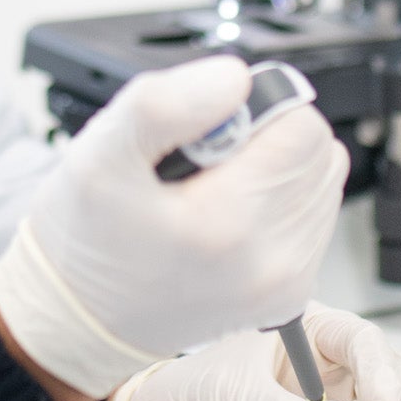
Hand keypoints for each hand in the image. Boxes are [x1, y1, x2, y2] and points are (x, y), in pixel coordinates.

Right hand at [0, 57, 346, 396]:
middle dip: (268, 140)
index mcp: (229, 224)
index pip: (303, 126)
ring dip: (276, 172)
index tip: (208, 133)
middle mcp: (271, 262)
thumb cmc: (85, 241)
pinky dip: (277, 206)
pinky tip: (226, 216)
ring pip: (321, 183)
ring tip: (212, 192)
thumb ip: (163, 104)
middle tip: (205, 164)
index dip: (256, 111)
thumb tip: (234, 79)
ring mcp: (285, 285)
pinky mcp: (289, 295)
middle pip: (318, 153)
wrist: (79, 321)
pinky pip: (313, 220)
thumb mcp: (99, 155)